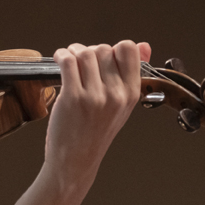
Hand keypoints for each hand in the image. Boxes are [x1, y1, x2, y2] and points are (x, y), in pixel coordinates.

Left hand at [44, 40, 151, 195]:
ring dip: (72, 52)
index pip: (129, 49)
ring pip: (85, 53)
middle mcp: (116, 94)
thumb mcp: (122, 105)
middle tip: (79, 61)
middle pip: (103, 49)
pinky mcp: (73, 98)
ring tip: (69, 60)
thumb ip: (131, 74)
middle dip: (88, 50)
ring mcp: (95, 96)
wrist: (76, 159)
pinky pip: (68, 62)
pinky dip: (61, 56)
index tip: (101, 58)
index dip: (112, 48)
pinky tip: (60, 61)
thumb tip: (144, 45)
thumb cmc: (96, 132)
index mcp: (132, 93)